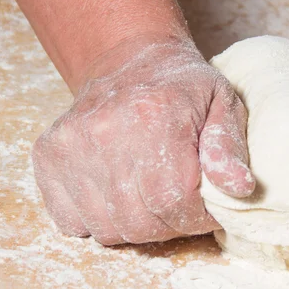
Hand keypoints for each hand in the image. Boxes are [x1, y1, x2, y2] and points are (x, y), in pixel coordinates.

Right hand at [33, 41, 254, 244]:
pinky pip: (73, 222)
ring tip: (152, 195)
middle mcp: (105, 131)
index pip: (176, 201)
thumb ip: (229, 147)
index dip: (197, 216)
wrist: (130, 59)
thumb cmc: (183, 86)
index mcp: (155, 115)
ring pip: (108, 228)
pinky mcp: (48, 155)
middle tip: (181, 202)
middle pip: (141, 222)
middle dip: (170, 224)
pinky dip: (100, 220)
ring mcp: (71, 145)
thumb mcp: (222, 104)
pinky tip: (119, 192)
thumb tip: (240, 188)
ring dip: (137, 225)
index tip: (206, 207)